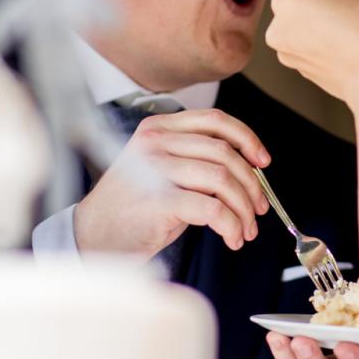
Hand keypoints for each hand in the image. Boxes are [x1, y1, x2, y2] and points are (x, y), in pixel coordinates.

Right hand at [74, 108, 270, 255]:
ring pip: (222, 180)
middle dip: (251, 185)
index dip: (247, 139)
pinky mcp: (159, 201)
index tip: (263, 162)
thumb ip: (196, 160)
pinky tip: (231, 238)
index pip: (215, 120)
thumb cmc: (133, 208)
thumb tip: (248, 169)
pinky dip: (231, 225)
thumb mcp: (163, 171)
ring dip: (243, 209)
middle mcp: (156, 143)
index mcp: (158, 128)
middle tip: (259, 209)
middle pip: (224, 153)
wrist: (94, 236)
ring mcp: (155, 170)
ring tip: (245, 230)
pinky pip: (213, 209)